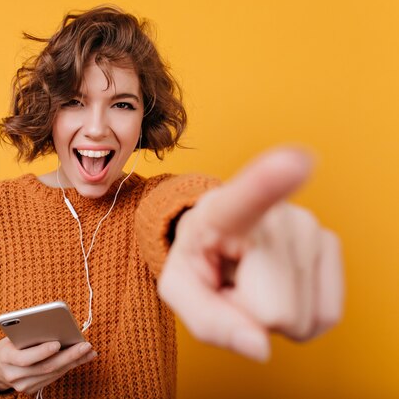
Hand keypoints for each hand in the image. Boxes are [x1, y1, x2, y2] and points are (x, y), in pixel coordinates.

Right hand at [0, 337, 96, 394]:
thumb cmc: (8, 346)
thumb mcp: (11, 337)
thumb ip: (28, 335)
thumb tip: (56, 328)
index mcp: (6, 358)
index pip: (25, 358)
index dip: (41, 352)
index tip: (57, 343)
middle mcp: (14, 375)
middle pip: (45, 368)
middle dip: (68, 356)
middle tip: (85, 346)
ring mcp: (23, 386)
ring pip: (53, 374)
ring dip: (74, 362)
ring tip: (88, 351)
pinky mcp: (32, 390)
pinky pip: (53, 378)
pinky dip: (68, 367)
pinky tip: (80, 358)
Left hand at [158, 148, 343, 361]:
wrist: (220, 237)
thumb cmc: (199, 260)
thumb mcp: (181, 290)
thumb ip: (208, 320)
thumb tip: (260, 347)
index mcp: (222, 212)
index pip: (248, 200)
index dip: (270, 184)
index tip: (297, 162)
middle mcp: (273, 213)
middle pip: (274, 312)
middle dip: (251, 315)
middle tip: (234, 284)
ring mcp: (308, 225)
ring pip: (302, 318)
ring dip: (272, 314)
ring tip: (252, 279)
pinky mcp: (330, 242)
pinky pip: (325, 316)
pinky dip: (299, 315)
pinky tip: (278, 285)